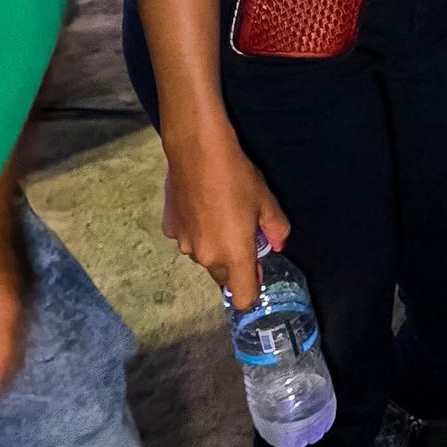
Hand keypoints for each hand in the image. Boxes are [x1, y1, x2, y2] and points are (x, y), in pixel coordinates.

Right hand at [161, 120, 289, 308]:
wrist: (196, 149)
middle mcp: (206, 257)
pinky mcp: (170, 228)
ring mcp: (184, 243)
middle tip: (244, 234)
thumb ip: (276, 230)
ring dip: (214, 246)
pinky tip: (201, 205)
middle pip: (223, 278)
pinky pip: (188, 238)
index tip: (258, 268)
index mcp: (233, 256)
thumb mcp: (266, 202)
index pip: (243, 297)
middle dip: (235, 265)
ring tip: (221, 214)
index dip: (253, 287)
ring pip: (204, 256)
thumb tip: (277, 244)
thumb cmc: (236, 176)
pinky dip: (196, 230)